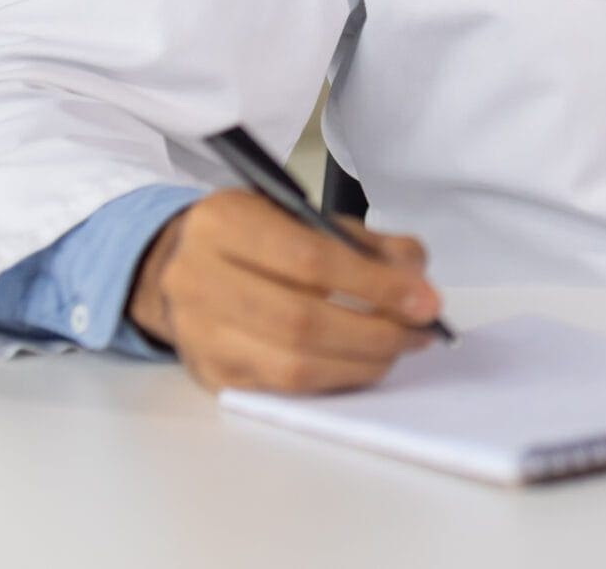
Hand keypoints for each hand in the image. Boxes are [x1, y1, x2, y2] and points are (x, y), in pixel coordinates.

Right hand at [125, 189, 444, 393]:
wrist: (180, 264)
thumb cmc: (255, 236)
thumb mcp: (304, 216)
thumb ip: (364, 242)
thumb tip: (416, 280)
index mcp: (224, 222)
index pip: (309, 259)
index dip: (374, 285)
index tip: (425, 300)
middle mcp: (197, 278)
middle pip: (300, 320)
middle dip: (375, 332)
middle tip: (420, 331)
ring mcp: (198, 333)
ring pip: (291, 365)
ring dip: (360, 362)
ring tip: (398, 349)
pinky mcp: (209, 374)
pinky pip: (282, 389)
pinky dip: (334, 380)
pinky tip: (362, 364)